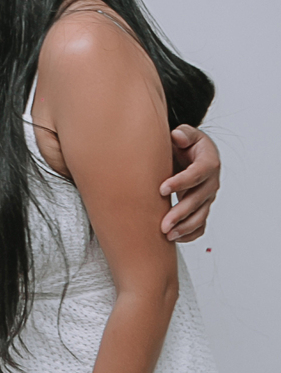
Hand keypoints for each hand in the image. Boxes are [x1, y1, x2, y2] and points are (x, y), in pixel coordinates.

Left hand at [161, 125, 219, 242]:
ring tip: (167, 235)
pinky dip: (189, 234)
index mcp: (208, 162)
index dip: (181, 182)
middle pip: (198, 200)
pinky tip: (174, 238)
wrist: (190, 154)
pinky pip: (200, 225)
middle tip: (163, 224)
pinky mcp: (202, 208)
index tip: (161, 189)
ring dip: (184, 227)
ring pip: (200, 216)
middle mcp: (211, 182)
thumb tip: (178, 136)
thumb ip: (183, 134)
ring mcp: (207, 197)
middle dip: (181, 213)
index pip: (197, 174)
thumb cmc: (185, 144)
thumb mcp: (186, 134)